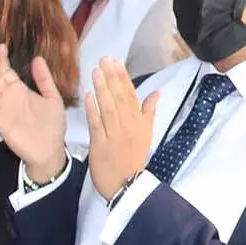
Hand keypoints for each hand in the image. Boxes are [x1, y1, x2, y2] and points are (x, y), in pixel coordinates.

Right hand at [0, 43, 67, 182]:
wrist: (50, 150)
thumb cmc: (52, 126)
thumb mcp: (52, 98)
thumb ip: (44, 80)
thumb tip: (38, 58)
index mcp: (20, 91)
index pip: (7, 71)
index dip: (2, 59)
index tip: (0, 46)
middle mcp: (9, 98)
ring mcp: (3, 109)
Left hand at [85, 58, 161, 200]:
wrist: (126, 184)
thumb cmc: (134, 157)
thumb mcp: (147, 133)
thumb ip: (149, 111)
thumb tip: (157, 92)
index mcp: (139, 122)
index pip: (131, 95)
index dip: (123, 77)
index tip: (115, 61)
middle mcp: (128, 126)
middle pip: (120, 98)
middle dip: (112, 78)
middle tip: (104, 60)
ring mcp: (115, 135)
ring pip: (109, 109)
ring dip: (102, 89)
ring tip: (96, 71)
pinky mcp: (101, 145)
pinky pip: (97, 125)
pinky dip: (93, 110)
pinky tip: (88, 96)